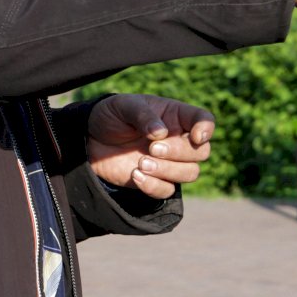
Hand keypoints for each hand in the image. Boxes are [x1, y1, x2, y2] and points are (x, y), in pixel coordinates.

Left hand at [85, 94, 214, 199]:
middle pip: (201, 152)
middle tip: (152, 148)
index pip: (204, 120)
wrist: (90, 139)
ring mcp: (169, 162)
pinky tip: (135, 175)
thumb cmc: (111, 116)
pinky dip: (153, 186)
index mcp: (175, 116)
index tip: (196, 136)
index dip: (206, 128)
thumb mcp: (123, 106)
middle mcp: (178, 139)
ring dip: (168, 170)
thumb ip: (142, 115)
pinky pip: (168, 190)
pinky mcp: (156, 180)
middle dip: (180, 152)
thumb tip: (161, 132)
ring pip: (191, 173)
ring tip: (141, 163)